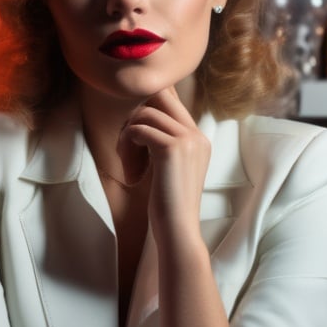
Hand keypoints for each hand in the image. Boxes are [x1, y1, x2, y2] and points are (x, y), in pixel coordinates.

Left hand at [117, 86, 210, 242]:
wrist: (178, 230)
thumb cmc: (169, 205)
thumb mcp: (170, 168)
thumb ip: (164, 143)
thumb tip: (141, 116)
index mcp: (200, 139)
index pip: (172, 99)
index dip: (146, 106)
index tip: (133, 133)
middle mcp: (197, 135)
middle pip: (160, 96)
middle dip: (136, 115)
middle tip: (127, 143)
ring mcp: (188, 140)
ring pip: (145, 114)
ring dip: (127, 134)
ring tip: (126, 161)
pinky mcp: (172, 148)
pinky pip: (138, 130)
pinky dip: (126, 146)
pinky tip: (130, 171)